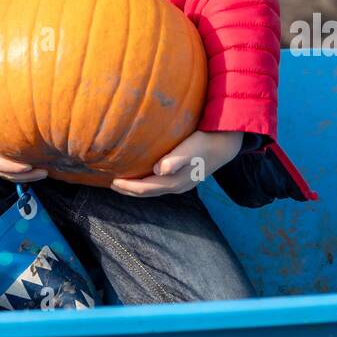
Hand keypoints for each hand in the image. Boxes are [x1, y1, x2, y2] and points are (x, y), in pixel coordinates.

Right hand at [0, 104, 47, 182]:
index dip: (12, 167)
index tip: (28, 166)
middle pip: (7, 174)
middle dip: (26, 175)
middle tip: (44, 171)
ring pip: (11, 176)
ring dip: (28, 176)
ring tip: (45, 172)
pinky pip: (11, 172)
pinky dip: (25, 173)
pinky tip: (37, 168)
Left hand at [110, 130, 244, 197]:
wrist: (224, 145)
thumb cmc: (204, 143)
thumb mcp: (190, 149)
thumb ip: (175, 160)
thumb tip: (158, 170)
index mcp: (175, 182)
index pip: (145, 188)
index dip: (128, 187)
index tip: (113, 181)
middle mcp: (176, 187)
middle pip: (147, 192)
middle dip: (129, 190)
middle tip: (112, 184)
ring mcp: (181, 184)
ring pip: (154, 190)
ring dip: (137, 188)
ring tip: (123, 183)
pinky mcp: (184, 177)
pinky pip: (160, 185)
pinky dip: (147, 183)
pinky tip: (144, 175)